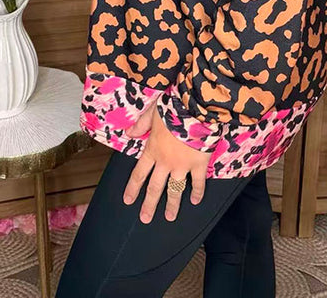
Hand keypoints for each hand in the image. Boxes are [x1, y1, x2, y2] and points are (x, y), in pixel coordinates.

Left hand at [123, 102, 210, 223]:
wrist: (194, 109)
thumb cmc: (172, 108)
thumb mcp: (152, 113)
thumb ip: (141, 125)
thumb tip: (128, 133)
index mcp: (152, 151)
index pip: (139, 173)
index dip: (133, 188)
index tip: (128, 200)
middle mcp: (165, 163)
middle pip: (155, 187)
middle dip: (149, 204)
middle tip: (145, 219)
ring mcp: (182, 166)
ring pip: (175, 190)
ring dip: (172, 205)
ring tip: (169, 217)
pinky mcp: (198, 165)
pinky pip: (197, 182)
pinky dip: (197, 192)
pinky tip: (195, 201)